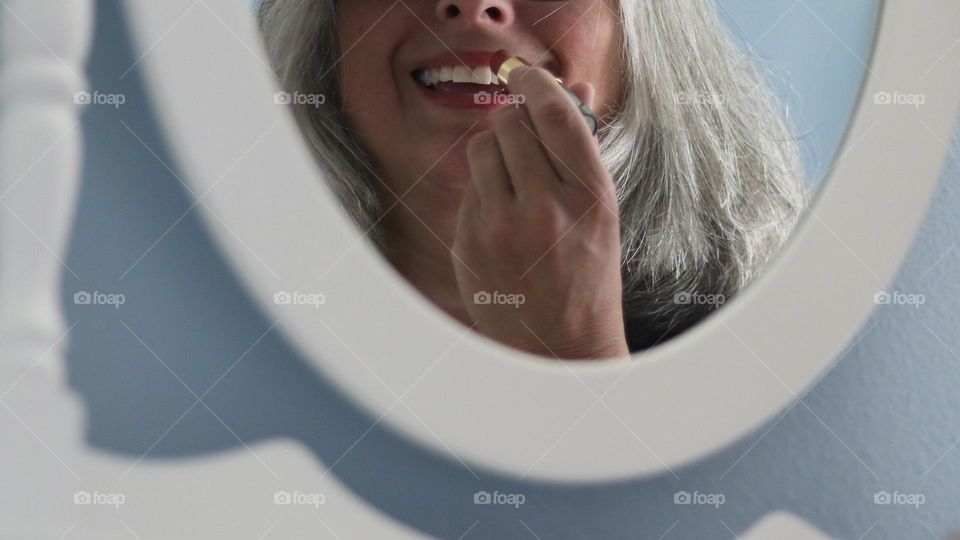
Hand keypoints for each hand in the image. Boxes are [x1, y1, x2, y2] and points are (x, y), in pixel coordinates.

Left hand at [452, 66, 628, 358]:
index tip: (527, 77)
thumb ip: (585, 149)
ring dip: (494, 147)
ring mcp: (501, 229)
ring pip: (480, 148)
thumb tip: (577, 87)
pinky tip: (502, 216)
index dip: (537, 84)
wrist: (561, 348)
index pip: (554, 115)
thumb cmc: (588, 276)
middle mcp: (544, 209)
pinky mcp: (469, 244)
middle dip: (513, 116)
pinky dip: (483, 190)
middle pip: (510, 123)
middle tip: (521, 127)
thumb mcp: (603, 213)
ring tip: (512, 173)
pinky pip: (469, 189)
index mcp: (589, 197)